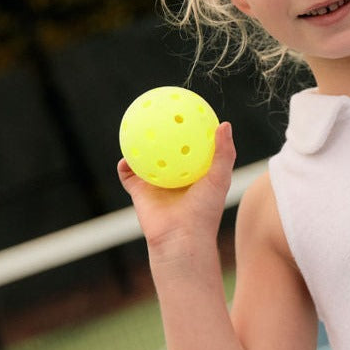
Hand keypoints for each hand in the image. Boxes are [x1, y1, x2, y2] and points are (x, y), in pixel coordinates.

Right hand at [118, 121, 235, 256]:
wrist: (181, 238)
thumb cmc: (204, 212)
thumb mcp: (220, 180)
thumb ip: (224, 154)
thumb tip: (225, 124)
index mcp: (194, 175)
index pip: (192, 148)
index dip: (190, 132)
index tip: (189, 112)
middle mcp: (174, 178)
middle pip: (166, 150)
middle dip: (163, 133)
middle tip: (161, 111)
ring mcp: (156, 185)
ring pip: (144, 159)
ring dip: (138, 144)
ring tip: (134, 123)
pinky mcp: (139, 193)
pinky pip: (128, 174)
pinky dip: (124, 163)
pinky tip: (125, 151)